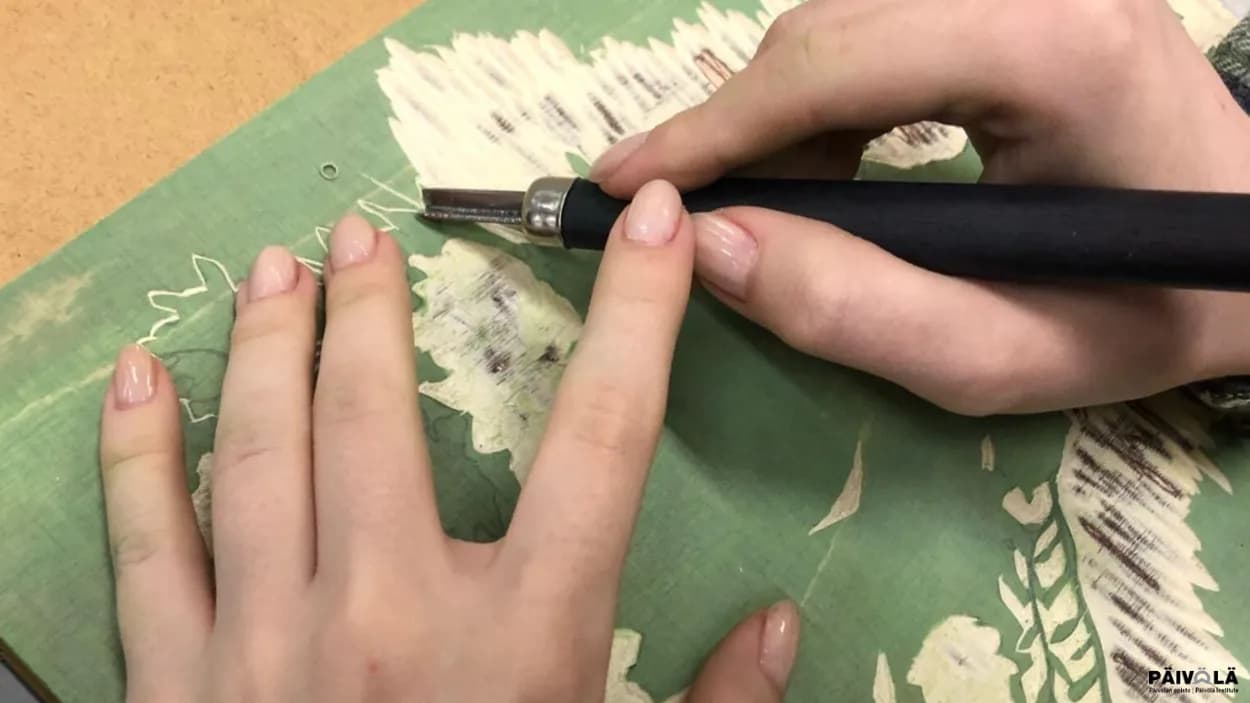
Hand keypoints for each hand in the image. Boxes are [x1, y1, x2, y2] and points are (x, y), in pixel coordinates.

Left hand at [98, 183, 797, 701]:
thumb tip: (783, 627)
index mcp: (523, 640)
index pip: (604, 437)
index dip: (636, 319)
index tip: (645, 230)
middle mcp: (390, 620)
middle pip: (378, 418)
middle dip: (373, 309)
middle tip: (366, 235)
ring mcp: (266, 649)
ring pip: (260, 454)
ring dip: (270, 345)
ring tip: (280, 270)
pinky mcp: (176, 688)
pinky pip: (145, 547)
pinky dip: (138, 454)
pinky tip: (141, 377)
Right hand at [591, 0, 1249, 414]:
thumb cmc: (1144, 314)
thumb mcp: (1002, 357)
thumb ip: (854, 312)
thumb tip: (709, 248)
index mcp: (1050, 50)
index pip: (834, 63)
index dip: (713, 127)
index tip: (623, 185)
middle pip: (826, 26)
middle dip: (740, 129)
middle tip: (699, 223)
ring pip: (839, 16)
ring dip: (780, 115)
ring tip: (776, 211)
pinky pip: (873, 20)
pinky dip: (824, 95)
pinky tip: (830, 166)